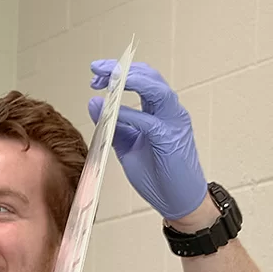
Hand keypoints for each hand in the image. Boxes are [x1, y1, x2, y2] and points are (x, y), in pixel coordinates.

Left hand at [89, 61, 210, 223]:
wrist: (179, 201)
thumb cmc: (157, 174)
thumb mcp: (128, 145)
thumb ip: (113, 125)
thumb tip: (94, 102)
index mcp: (160, 111)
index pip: (142, 80)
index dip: (119, 72)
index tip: (95, 73)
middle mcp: (170, 112)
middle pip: (149, 77)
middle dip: (121, 70)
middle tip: (96, 71)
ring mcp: (173, 123)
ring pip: (157, 90)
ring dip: (131, 81)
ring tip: (109, 78)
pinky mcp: (171, 140)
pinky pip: (149, 121)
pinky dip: (130, 113)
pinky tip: (113, 110)